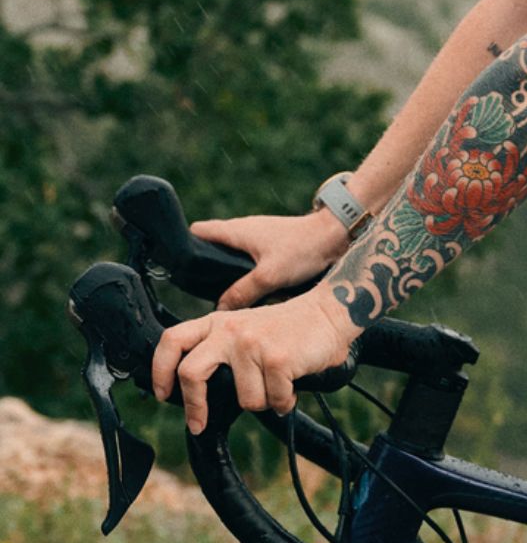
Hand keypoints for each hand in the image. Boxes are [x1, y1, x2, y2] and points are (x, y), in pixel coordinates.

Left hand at [152, 288, 360, 433]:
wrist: (330, 313)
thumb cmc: (287, 328)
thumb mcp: (246, 328)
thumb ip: (221, 349)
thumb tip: (197, 392)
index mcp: (219, 322)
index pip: (173, 340)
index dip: (161, 370)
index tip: (164, 394)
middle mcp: (231, 330)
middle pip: (192, 373)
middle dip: (195, 406)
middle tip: (199, 422)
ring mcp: (253, 343)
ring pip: (245, 399)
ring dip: (264, 401)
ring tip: (276, 386)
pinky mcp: (277, 358)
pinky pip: (274, 400)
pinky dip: (285, 401)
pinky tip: (292, 387)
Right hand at [191, 209, 349, 309]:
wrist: (336, 235)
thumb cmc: (304, 247)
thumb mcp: (269, 275)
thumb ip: (242, 293)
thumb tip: (218, 311)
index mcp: (236, 231)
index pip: (198, 232)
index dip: (183, 247)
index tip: (174, 270)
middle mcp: (243, 231)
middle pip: (211, 247)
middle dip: (201, 269)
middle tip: (193, 297)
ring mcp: (257, 239)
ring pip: (229, 256)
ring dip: (223, 274)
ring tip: (215, 301)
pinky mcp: (270, 249)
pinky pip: (246, 262)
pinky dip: (241, 276)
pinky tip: (244, 297)